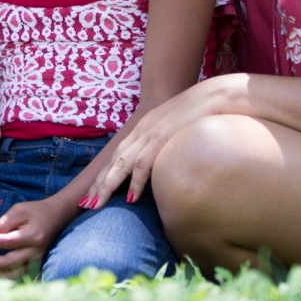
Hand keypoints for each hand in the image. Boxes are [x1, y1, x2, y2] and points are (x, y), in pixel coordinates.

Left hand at [0, 195, 75, 276]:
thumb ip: (4, 223)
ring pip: (14, 274)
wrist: (55, 217)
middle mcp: (35, 252)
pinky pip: (17, 275)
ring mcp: (36, 261)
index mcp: (32, 236)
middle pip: (10, 262)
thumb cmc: (35, 211)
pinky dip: (3, 276)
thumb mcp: (19, 210)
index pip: (8, 242)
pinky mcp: (34, 265)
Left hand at [84, 76, 238, 207]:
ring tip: (97, 203)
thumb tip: (162, 164)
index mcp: (143, 128)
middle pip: (113, 160)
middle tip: (85, 203)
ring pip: (122, 163)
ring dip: (107, 185)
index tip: (93, 192)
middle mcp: (142, 131)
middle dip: (98, 183)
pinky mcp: (163, 139)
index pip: (117, 154)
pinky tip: (130, 198)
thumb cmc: (200, 114)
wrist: (215, 96)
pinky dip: (135, 181)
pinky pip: (145, 164)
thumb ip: (164, 143)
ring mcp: (151, 135)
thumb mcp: (174, 127)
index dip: (104, 174)